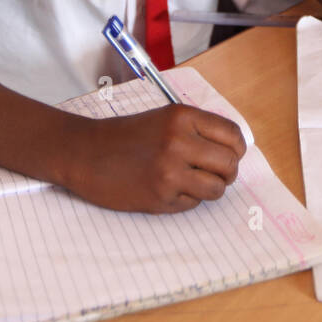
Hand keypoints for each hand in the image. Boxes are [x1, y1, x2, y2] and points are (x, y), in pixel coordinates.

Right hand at [60, 104, 245, 212]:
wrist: (84, 152)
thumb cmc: (124, 136)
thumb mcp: (164, 119)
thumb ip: (197, 130)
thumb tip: (233, 150)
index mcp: (182, 117)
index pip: (233, 135)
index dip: (237, 150)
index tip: (230, 156)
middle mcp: (179, 141)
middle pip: (230, 164)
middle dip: (227, 173)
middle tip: (215, 174)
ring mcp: (170, 171)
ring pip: (217, 188)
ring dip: (210, 189)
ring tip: (192, 184)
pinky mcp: (160, 196)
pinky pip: (193, 204)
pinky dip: (186, 200)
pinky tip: (167, 189)